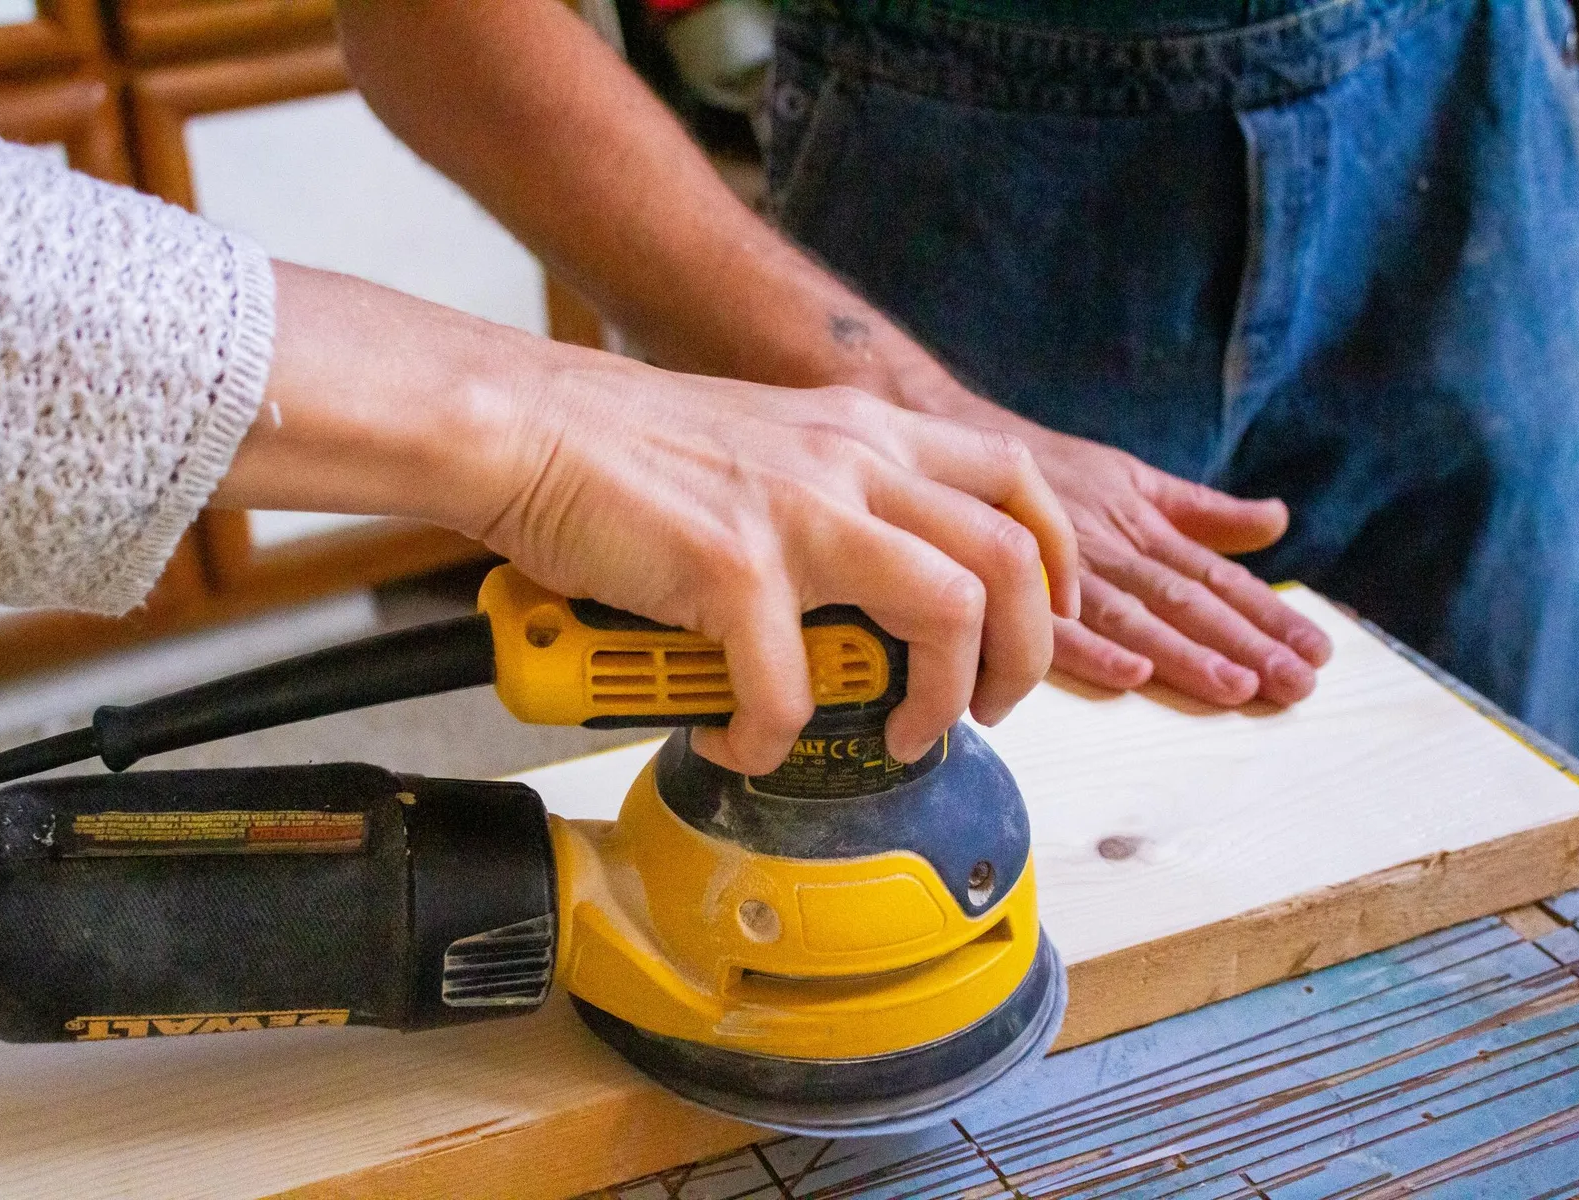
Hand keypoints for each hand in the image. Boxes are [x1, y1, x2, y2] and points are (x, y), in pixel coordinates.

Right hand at [475, 370, 1081, 770]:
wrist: (524, 426)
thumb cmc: (622, 446)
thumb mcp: (765, 448)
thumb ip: (829, 495)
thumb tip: (862, 583)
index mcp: (863, 432)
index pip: (1015, 481)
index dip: (1054, 563)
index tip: (1040, 624)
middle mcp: (850, 461)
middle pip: (1013, 555)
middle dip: (1028, 654)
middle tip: (990, 707)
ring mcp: (798, 512)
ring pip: (951, 610)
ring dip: (943, 698)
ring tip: (901, 734)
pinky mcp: (733, 568)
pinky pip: (790, 690)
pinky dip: (771, 738)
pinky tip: (737, 741)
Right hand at [888, 363, 1331, 705]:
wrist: (954, 444)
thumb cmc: (1047, 469)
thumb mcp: (1132, 478)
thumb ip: (1203, 510)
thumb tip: (1278, 521)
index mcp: (1142, 525)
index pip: (1214, 576)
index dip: (1265, 614)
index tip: (1314, 650)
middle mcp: (1112, 548)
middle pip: (1186, 600)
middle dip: (1243, 642)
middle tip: (1295, 683)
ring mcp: (1065, 569)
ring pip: (1134, 616)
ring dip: (1184, 654)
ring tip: (1236, 689)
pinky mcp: (1015, 589)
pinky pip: (1053, 625)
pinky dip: (1090, 649)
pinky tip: (1130, 676)